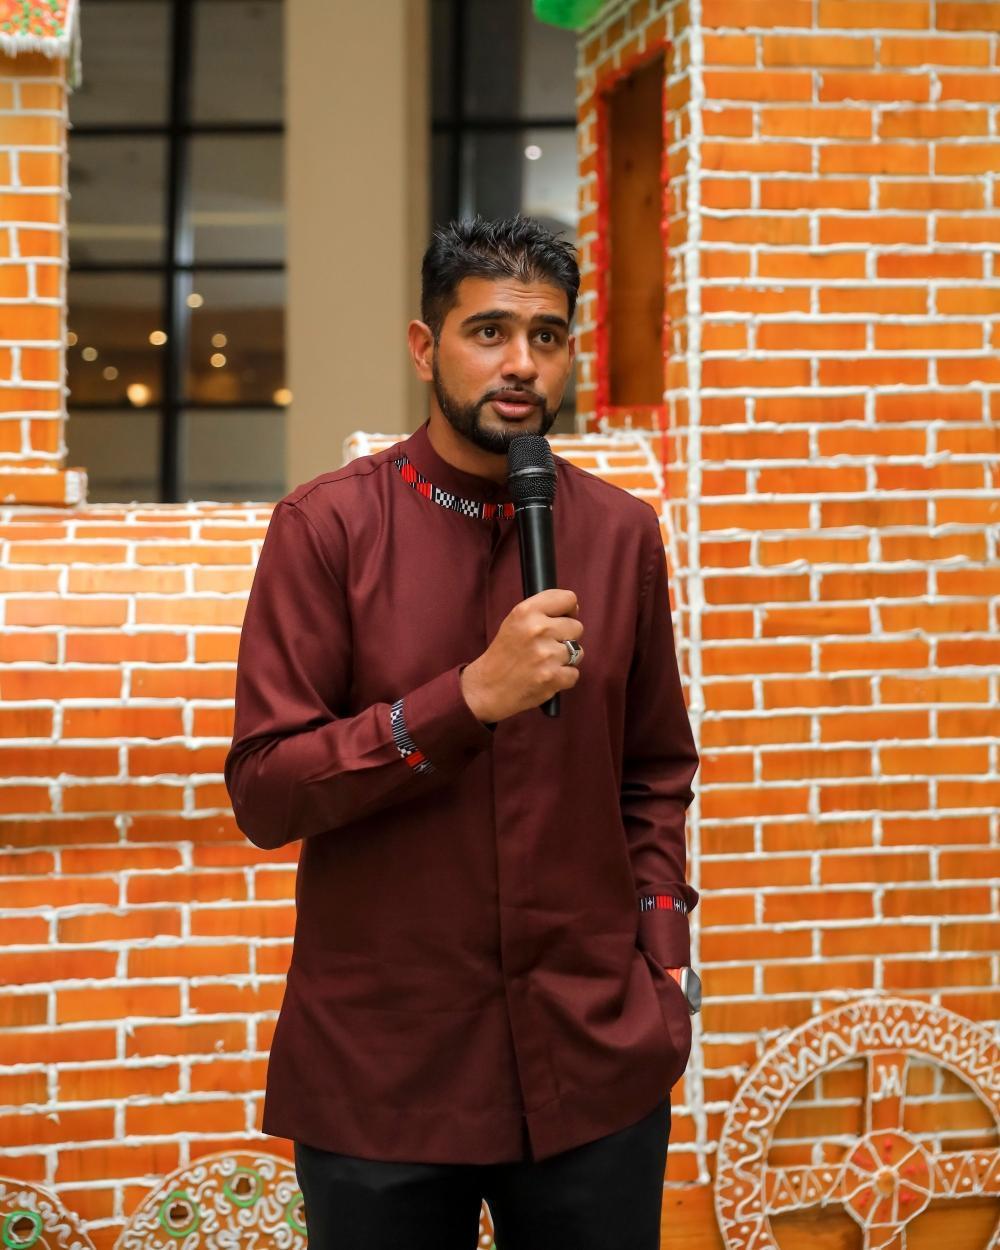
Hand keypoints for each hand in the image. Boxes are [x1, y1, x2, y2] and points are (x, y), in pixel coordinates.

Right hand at [460, 588, 583, 723]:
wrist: (488, 687)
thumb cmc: (504, 654)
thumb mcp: (515, 621)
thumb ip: (542, 611)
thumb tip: (574, 609)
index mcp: (526, 611)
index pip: (568, 598)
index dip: (568, 610)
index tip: (561, 619)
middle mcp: (537, 629)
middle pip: (577, 626)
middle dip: (566, 637)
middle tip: (545, 647)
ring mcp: (547, 655)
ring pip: (578, 651)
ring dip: (565, 659)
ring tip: (544, 663)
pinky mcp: (553, 677)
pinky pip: (574, 673)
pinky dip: (563, 678)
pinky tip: (546, 676)